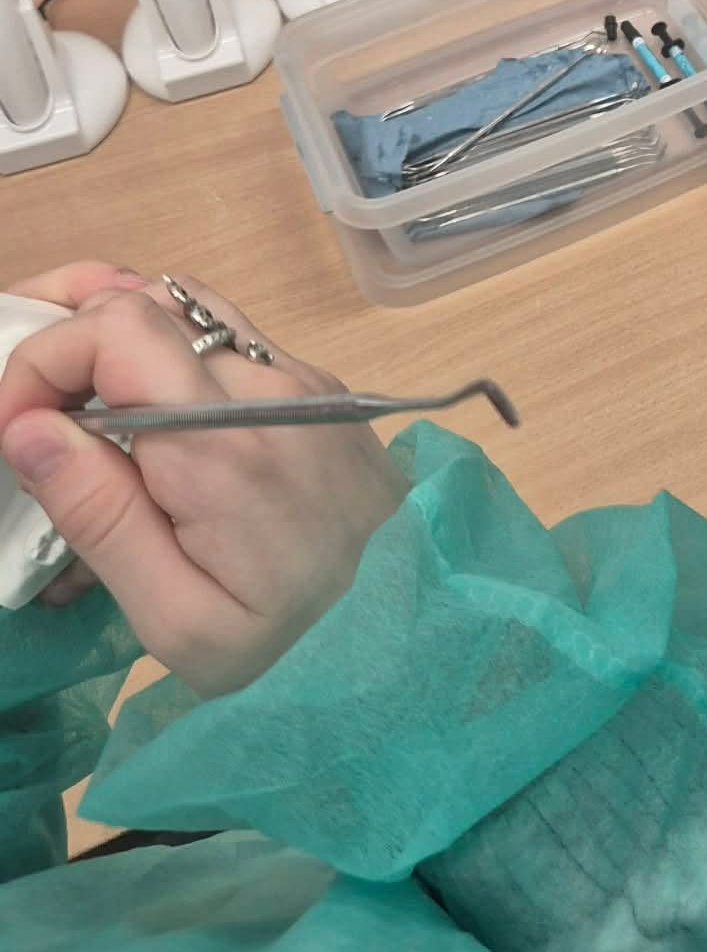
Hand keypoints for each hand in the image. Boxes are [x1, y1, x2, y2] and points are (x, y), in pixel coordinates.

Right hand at [0, 274, 407, 694]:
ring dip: (110, 331)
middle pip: (148, 300)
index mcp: (225, 442)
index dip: (44, 357)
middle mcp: (267, 386)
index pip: (119, 327)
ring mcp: (297, 378)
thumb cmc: (293, 651)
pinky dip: (160, 356)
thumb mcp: (180, 619)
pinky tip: (129, 413)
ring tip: (58, 391)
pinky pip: (222, 343)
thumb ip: (103, 519)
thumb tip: (27, 428)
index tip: (13, 428)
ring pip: (186, 308)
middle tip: (17, 393)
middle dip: (65, 328)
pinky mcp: (315, 391)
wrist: (420, 636)